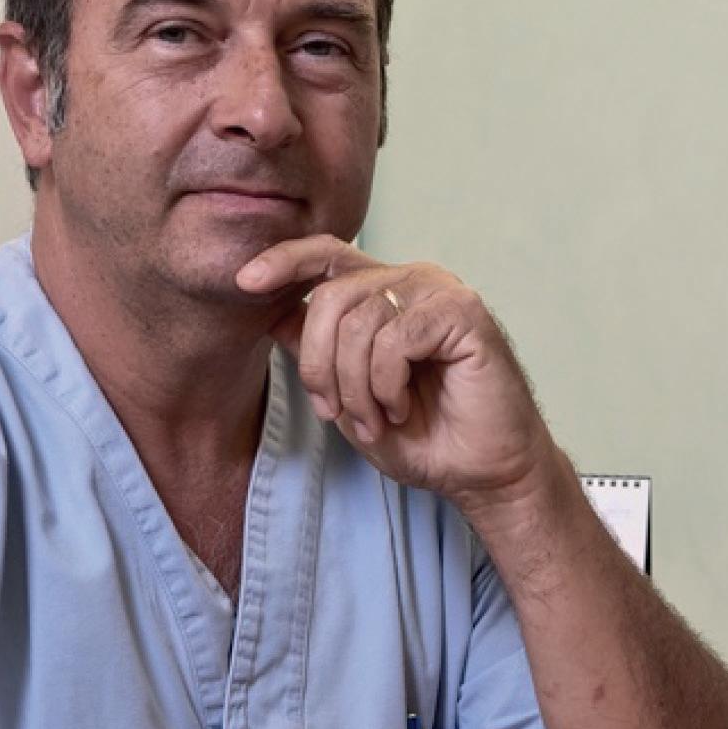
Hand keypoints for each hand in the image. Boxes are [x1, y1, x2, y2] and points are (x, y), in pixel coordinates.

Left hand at [233, 236, 551, 505]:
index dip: (284, 261)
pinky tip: (402, 408)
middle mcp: (411, 281)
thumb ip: (317, 354)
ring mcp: (440, 292)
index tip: (243, 282)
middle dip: (319, 366)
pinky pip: (395, 339)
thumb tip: (272, 315)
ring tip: (376, 421)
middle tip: (335, 414)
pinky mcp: (464, 312)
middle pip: (331, 297)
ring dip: (355, 388)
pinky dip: (387, 385)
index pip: (326, 255)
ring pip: (359, 322)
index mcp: (384, 292)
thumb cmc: (425, 437)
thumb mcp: (349, 397)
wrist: (484, 472)